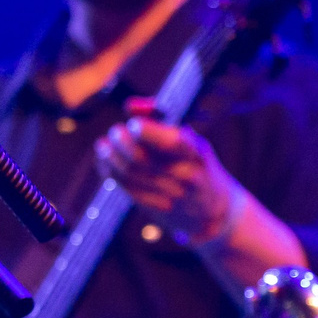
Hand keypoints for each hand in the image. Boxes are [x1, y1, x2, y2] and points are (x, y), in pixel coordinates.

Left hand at [95, 104, 239, 246]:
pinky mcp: (154, 207)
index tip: (134, 124)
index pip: (171, 141)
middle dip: (121, 141)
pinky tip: (106, 160)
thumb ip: (162, 119)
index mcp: (197, 154)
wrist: (213, 212)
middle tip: (116, 132)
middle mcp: (186, 176)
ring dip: (110, 156)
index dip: (145, 130)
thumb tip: (130, 106)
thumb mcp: (191, 141)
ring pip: (129, 174)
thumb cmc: (197, 166)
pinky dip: (110, 171)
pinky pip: (126, 187)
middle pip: (142, 158)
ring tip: (105, 145)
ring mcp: (170, 195)